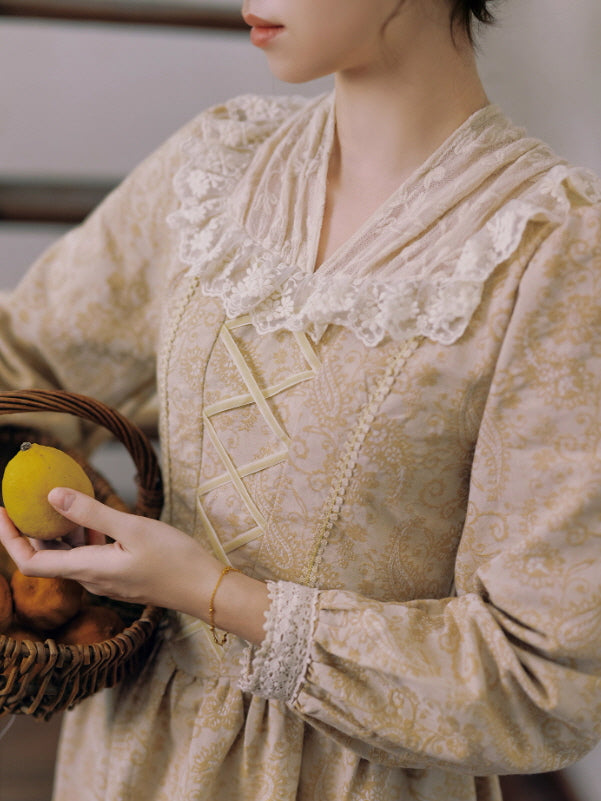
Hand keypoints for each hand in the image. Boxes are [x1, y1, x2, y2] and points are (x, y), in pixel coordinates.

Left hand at [0, 488, 269, 643]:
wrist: (206, 589)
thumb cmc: (174, 559)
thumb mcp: (132, 528)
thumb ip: (91, 513)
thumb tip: (52, 495)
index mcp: (87, 569)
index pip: (30, 561)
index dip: (10, 538)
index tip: (3, 510)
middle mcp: (90, 579)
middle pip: (47, 557)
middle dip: (33, 528)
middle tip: (30, 497)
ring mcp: (106, 580)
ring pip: (70, 555)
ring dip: (61, 530)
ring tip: (62, 500)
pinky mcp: (121, 576)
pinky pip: (90, 556)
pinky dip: (83, 535)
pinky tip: (95, 518)